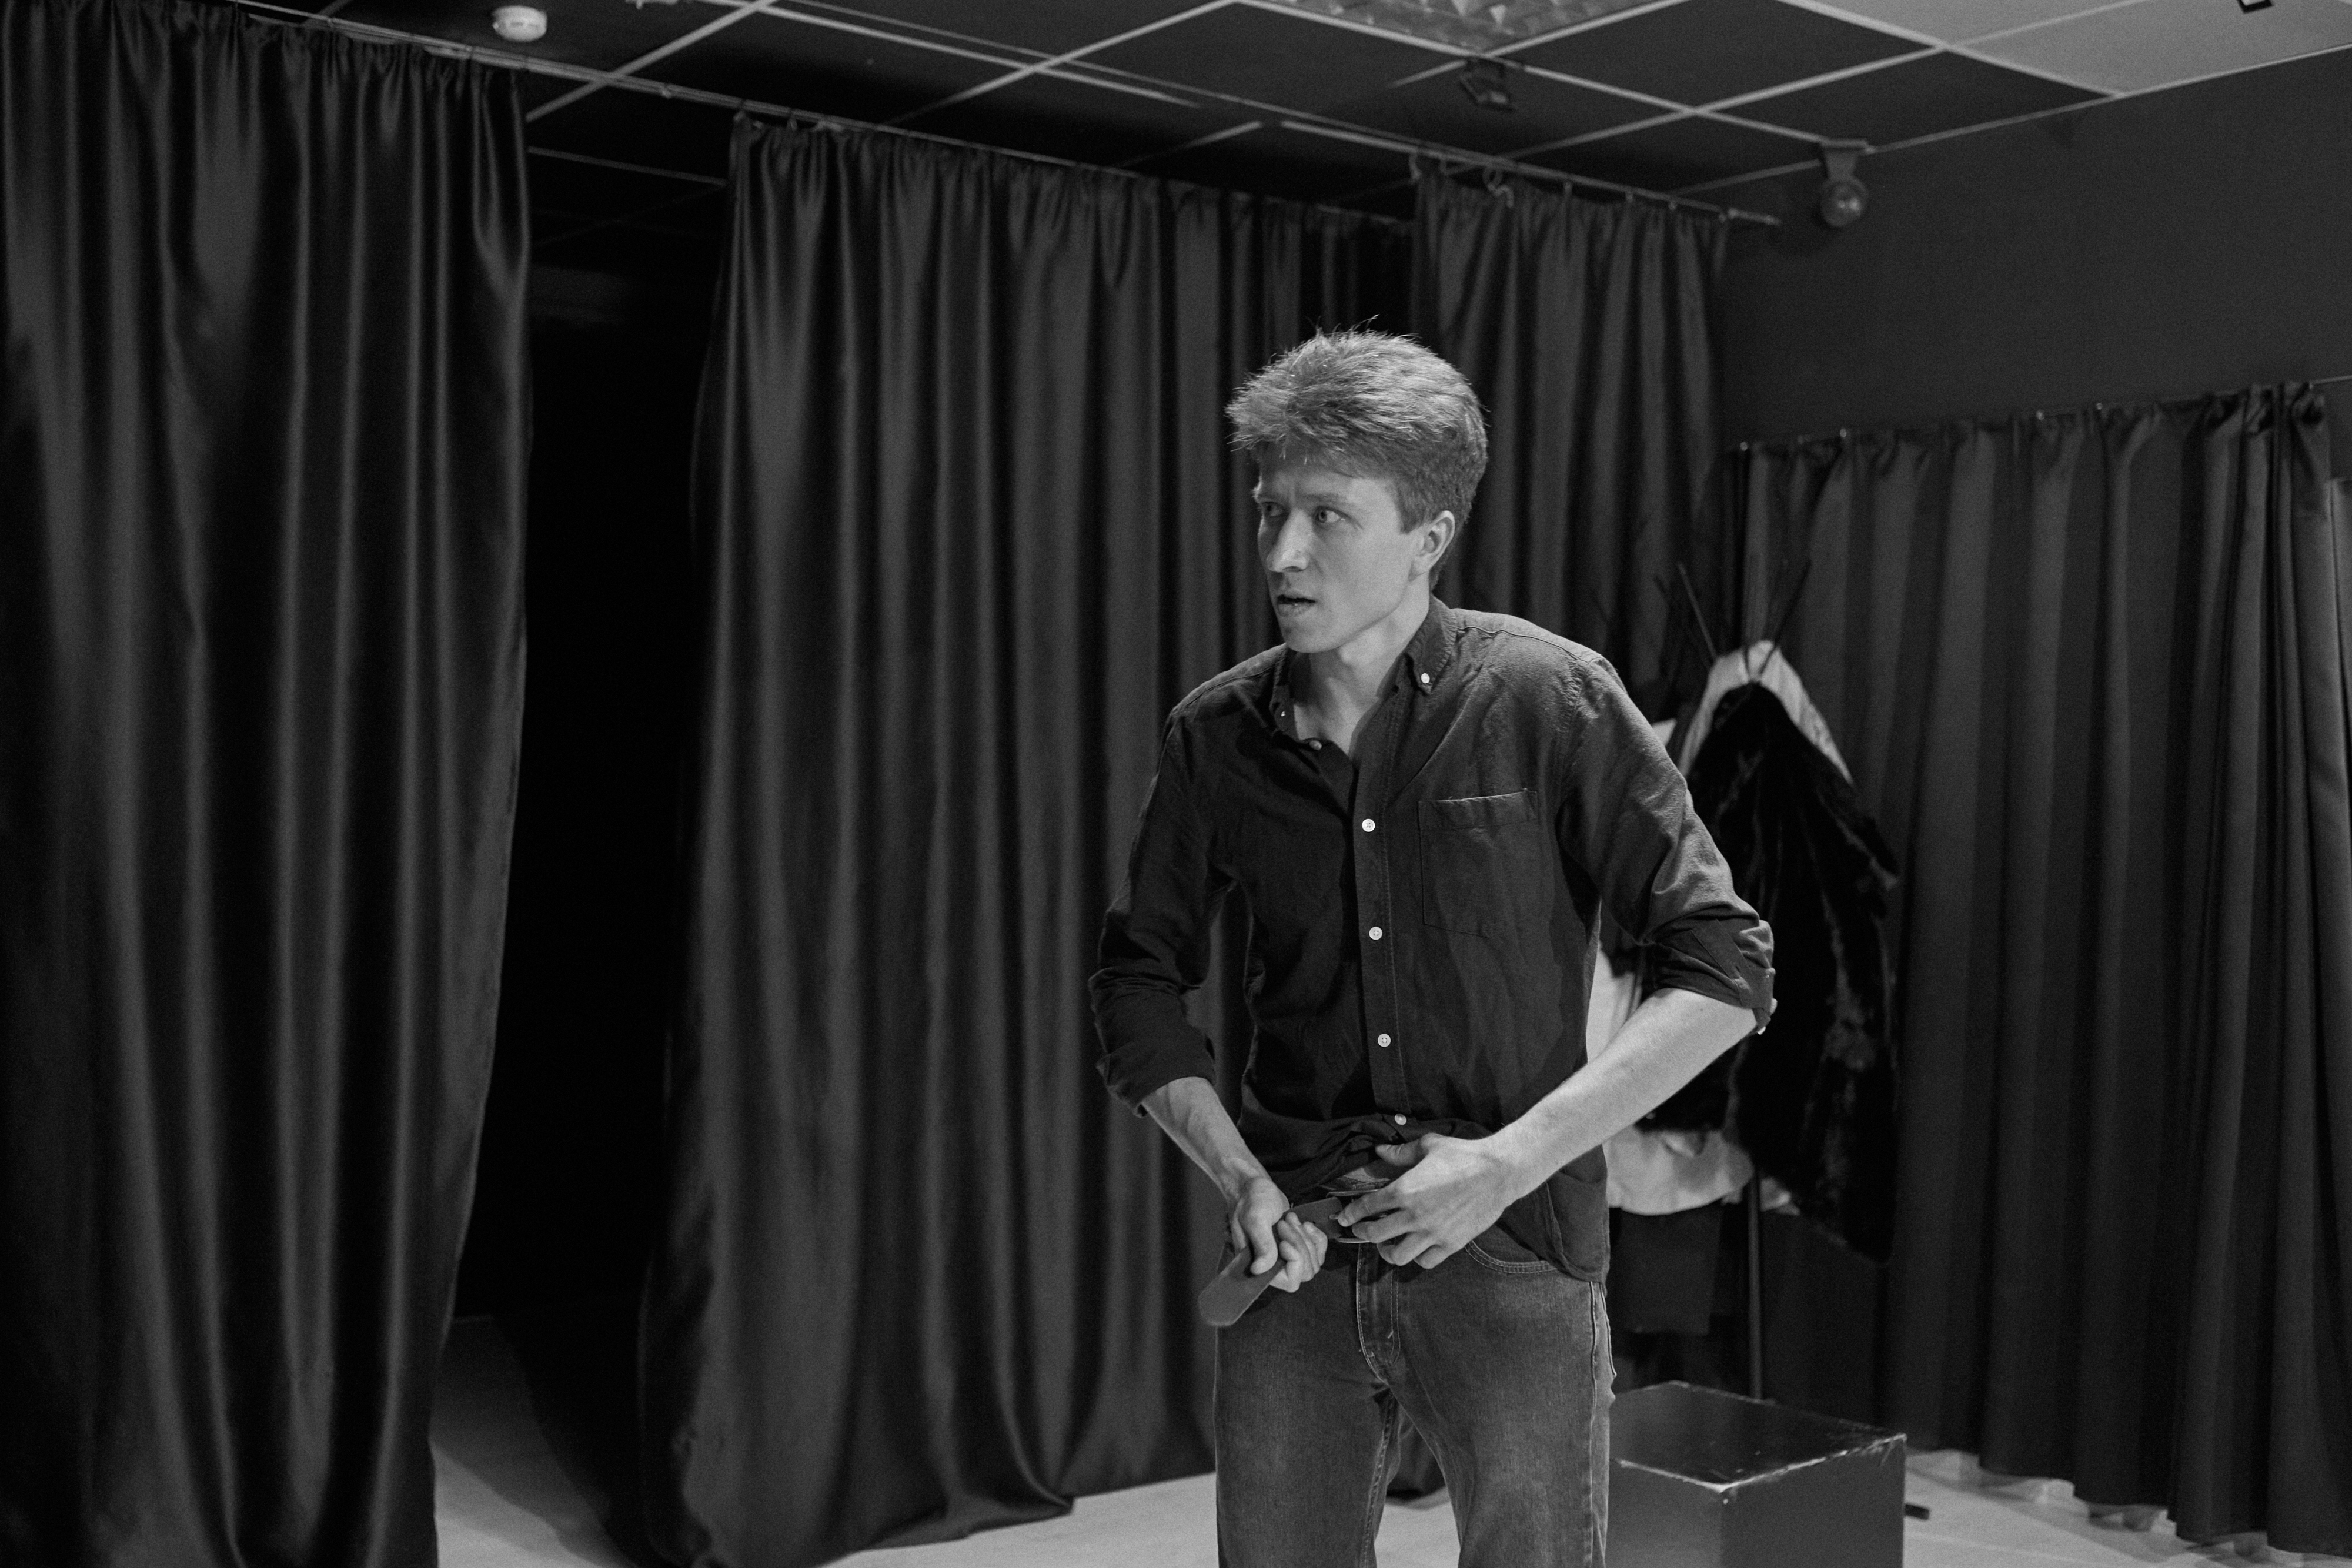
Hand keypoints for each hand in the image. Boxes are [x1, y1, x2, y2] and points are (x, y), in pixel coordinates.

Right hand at [1230, 1173, 1326, 1292]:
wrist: (1255, 1188)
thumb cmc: (1251, 1200)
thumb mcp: (1255, 1219)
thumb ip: (1262, 1244)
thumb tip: (1259, 1270)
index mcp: (1260, 1265)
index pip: (1289, 1282)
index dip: (1294, 1261)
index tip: (1284, 1240)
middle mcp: (1275, 1266)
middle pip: (1306, 1272)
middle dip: (1300, 1245)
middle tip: (1285, 1224)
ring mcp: (1289, 1257)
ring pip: (1314, 1262)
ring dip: (1306, 1239)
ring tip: (1291, 1220)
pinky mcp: (1299, 1247)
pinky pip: (1319, 1252)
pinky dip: (1317, 1237)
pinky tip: (1304, 1223)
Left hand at [1332, 1134, 1527, 1268]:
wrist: (1497, 1172)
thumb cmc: (1463, 1156)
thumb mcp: (1428, 1146)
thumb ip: (1401, 1152)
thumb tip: (1380, 1151)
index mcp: (1405, 1190)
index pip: (1367, 1206)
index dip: (1351, 1213)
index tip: (1344, 1218)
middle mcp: (1414, 1215)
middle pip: (1375, 1234)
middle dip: (1363, 1233)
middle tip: (1361, 1230)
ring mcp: (1433, 1233)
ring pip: (1398, 1255)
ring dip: (1386, 1251)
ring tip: (1385, 1245)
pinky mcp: (1451, 1244)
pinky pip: (1426, 1262)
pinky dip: (1417, 1258)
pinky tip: (1416, 1249)